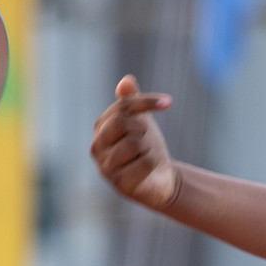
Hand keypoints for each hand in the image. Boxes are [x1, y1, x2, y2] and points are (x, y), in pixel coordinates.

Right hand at [90, 75, 177, 209]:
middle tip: (147, 141)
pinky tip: (148, 170)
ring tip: (144, 157)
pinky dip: (152, 164)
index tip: (168, 102)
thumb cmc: (147, 149)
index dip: (146, 101)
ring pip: (134, 143)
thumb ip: (131, 101)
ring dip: (148, 149)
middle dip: (143, 129)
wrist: (160, 180)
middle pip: (123, 122)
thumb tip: (127, 81)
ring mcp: (105, 167)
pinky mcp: (119, 184)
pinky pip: (144, 163)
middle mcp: (97, 146)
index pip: (122, 106)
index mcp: (100, 128)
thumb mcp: (140, 121)